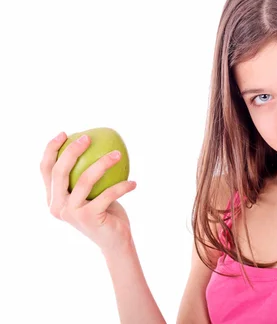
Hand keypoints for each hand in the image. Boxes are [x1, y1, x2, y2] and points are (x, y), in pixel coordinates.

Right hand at [40, 131, 137, 253]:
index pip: (46, 170)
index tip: (65, 133)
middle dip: (72, 150)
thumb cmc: (105, 211)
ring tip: (119, 154)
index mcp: (53, 198)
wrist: (114, 241)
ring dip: (104, 163)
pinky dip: (122, 186)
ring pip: (84, 180)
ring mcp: (71, 213)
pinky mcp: (87, 218)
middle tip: (88, 137)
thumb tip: (93, 142)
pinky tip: (134, 183)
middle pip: (59, 172)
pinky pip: (107, 194)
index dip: (51, 150)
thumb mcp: (92, 193)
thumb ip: (86, 175)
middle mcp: (57, 206)